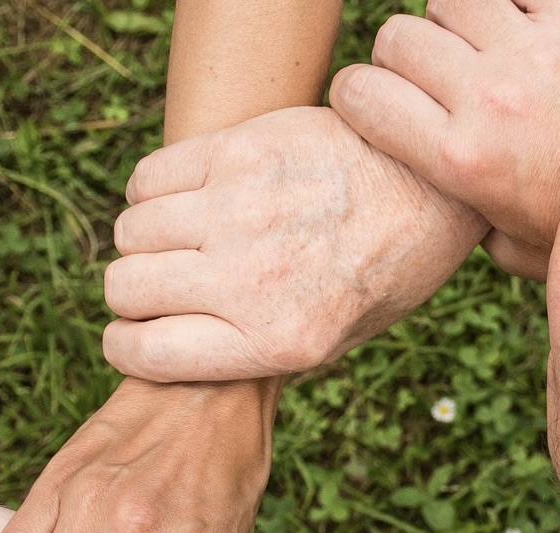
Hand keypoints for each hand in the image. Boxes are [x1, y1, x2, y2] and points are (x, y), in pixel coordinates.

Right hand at [102, 106, 487, 381]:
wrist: (433, 185)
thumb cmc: (385, 268)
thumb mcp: (337, 339)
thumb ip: (256, 350)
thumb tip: (172, 349)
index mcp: (279, 341)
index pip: (145, 354)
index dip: (127, 346)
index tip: (135, 334)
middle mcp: (253, 280)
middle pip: (126, 288)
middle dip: (134, 292)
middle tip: (166, 282)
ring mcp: (242, 210)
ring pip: (130, 231)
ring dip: (146, 240)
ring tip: (183, 237)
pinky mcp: (240, 151)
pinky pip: (148, 178)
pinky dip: (153, 191)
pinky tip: (189, 197)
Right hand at [330, 0, 559, 278]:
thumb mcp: (509, 244)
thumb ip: (456, 222)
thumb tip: (416, 211)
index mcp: (462, 160)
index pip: (358, 93)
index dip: (359, 94)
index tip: (378, 102)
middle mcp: (492, 101)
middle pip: (398, 37)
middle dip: (408, 57)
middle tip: (439, 79)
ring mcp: (537, 54)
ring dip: (459, 20)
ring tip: (484, 50)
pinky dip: (514, 4)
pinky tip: (529, 32)